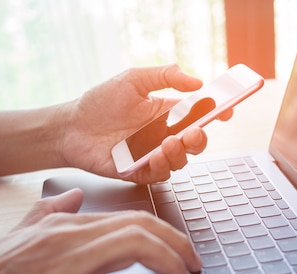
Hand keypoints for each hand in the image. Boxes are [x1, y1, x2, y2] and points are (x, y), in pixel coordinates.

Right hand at [0, 189, 201, 273]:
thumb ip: (48, 211)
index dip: (165, 231)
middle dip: (179, 245)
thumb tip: (74, 193)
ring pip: (138, 249)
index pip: (130, 216)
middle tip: (195, 267)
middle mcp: (71, 238)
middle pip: (143, 227)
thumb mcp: (18, 233)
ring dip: (174, 267)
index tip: (181, 249)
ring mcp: (68, 268)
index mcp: (65, 224)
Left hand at [59, 64, 209, 182]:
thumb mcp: (133, 79)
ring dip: (180, 153)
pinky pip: (160, 174)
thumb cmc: (99, 103)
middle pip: (195, 142)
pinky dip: (162, 166)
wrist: (70, 127)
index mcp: (166, 113)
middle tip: (194, 133)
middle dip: (201, 139)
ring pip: (181, 160)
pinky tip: (155, 156)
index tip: (226, 111)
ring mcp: (153, 154)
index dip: (216, 113)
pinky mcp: (140, 171)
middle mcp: (163, 135)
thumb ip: (165, 76)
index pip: (199, 114)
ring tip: (168, 143)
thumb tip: (196, 80)